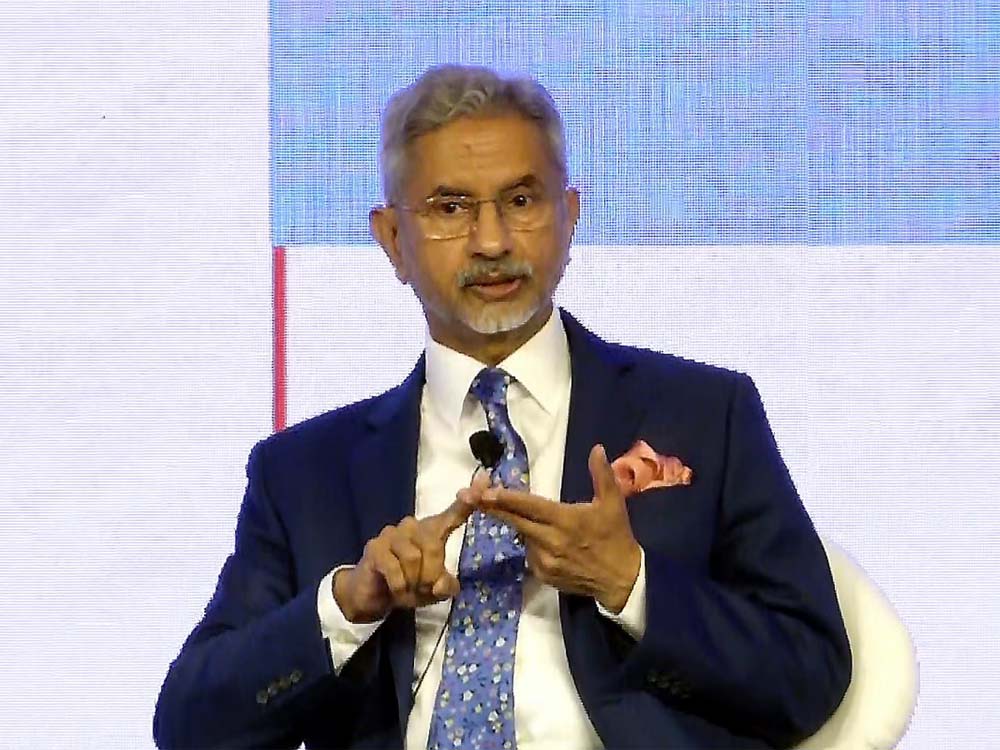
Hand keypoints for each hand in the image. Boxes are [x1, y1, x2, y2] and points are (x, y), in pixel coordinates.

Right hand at [334, 475, 483, 623]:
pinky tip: (395, 591)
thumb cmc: (408, 585)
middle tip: (423, 591)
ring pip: (413, 558)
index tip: (485, 480)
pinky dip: (399, 587)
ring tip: (408, 591)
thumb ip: (445, 585)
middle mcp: (412, 525)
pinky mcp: (375, 547)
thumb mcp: (433, 590)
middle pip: (433, 545)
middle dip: (431, 575)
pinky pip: (395, 569)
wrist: (371, 595)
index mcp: (431, 531)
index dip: (468, 500)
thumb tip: (443, 584)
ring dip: (413, 583)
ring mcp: (391, 534)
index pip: (453, 513)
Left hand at [470, 444, 641, 612]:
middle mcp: (551, 541)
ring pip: (522, 537)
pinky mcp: (544, 576)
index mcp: (566, 521)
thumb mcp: (613, 503)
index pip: (530, 506)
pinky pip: (529, 554)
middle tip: (466, 495)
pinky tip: (541, 538)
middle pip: (515, 521)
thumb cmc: (616, 537)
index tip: (484, 492)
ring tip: (517, 514)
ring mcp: (545, 561)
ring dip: (517, 524)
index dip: (506, 499)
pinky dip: (530, 543)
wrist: (621, 580)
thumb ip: (602, 475)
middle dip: (490, 507)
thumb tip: (596, 448)